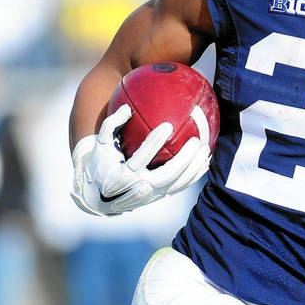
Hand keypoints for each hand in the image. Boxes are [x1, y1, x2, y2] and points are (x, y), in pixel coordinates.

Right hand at [71, 104, 211, 215]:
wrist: (99, 194)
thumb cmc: (102, 162)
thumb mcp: (99, 144)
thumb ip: (111, 125)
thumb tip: (126, 108)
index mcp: (121, 174)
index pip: (140, 158)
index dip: (154, 143)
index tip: (167, 125)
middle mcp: (137, 187)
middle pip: (165, 175)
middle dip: (183, 159)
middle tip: (196, 141)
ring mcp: (150, 195)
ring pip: (176, 184)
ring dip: (193, 168)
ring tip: (205, 150)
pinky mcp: (159, 197)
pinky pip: (180, 187)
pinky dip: (194, 176)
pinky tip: (205, 162)